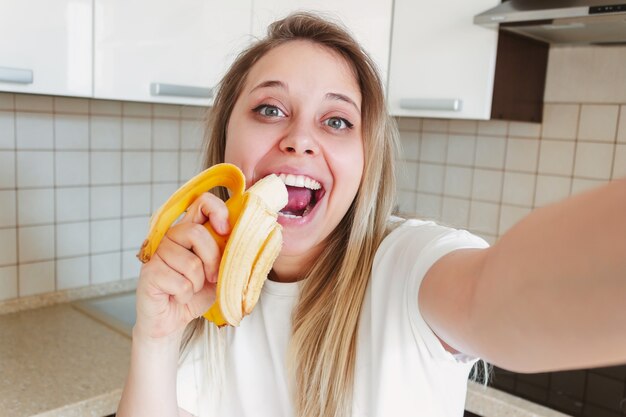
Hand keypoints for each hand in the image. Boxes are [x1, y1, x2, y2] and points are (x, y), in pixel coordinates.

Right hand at [133, 192, 229, 340]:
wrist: (172, 321)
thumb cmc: (194, 293)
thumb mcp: (219, 271)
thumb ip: (227, 254)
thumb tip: (247, 240)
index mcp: (189, 230)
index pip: (202, 202)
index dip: (217, 211)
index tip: (225, 231)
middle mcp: (170, 237)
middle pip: (196, 233)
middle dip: (212, 260)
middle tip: (212, 276)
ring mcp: (157, 254)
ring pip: (190, 263)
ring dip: (197, 283)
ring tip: (190, 288)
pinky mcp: (149, 273)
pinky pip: (180, 283)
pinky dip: (185, 295)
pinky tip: (177, 297)